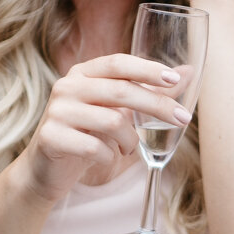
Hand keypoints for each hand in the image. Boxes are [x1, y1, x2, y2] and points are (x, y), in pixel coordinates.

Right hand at [16, 54, 191, 203]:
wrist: (44, 170)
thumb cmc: (86, 135)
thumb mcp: (117, 111)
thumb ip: (150, 92)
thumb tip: (188, 71)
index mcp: (83, 73)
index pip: (118, 63)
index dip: (147, 69)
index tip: (174, 79)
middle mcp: (67, 86)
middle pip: (121, 91)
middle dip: (157, 106)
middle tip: (182, 120)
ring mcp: (57, 111)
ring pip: (112, 121)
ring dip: (130, 139)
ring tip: (128, 148)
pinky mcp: (50, 137)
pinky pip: (95, 148)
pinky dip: (110, 157)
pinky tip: (107, 158)